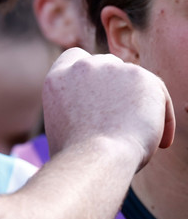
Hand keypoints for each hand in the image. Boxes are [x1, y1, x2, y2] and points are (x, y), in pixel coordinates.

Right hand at [43, 47, 174, 167]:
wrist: (96, 158)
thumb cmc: (78, 159)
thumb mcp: (60, 129)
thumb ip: (73, 110)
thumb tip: (91, 119)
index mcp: (57, 79)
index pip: (75, 58)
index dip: (91, 74)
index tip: (102, 95)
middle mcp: (81, 67)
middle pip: (107, 65)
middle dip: (117, 87)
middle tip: (127, 118)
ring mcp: (110, 68)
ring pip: (133, 79)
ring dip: (139, 101)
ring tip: (145, 136)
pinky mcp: (139, 75)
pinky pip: (157, 93)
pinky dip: (162, 116)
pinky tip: (162, 142)